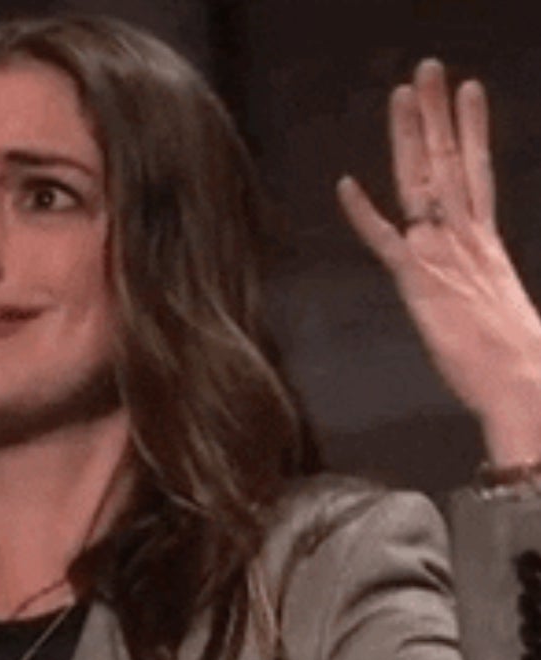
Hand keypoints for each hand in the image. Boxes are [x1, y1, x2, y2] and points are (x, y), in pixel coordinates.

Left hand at [338, 59, 540, 466]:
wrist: (522, 381)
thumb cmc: (512, 358)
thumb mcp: (497, 306)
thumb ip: (479, 282)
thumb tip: (474, 286)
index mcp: (485, 242)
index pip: (475, 172)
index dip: (470, 129)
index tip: (467, 91)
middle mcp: (466, 238)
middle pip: (451, 161)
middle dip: (437, 114)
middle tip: (428, 70)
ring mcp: (442, 254)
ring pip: (425, 182)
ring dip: (412, 135)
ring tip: (405, 92)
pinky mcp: (420, 281)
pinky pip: (386, 240)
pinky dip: (364, 213)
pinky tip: (345, 185)